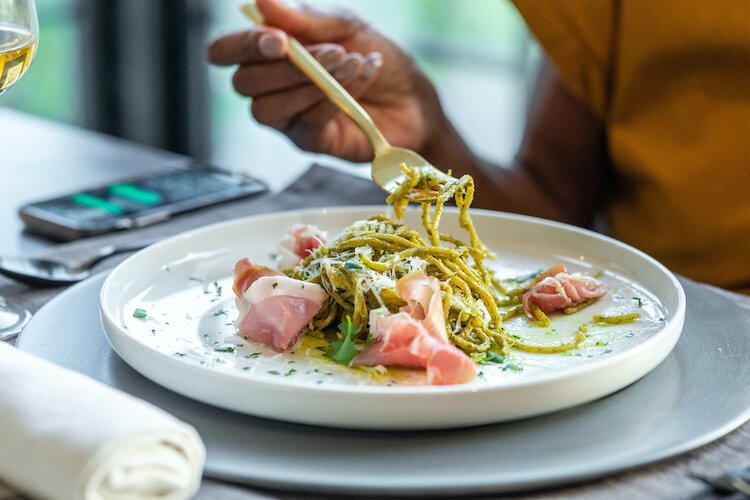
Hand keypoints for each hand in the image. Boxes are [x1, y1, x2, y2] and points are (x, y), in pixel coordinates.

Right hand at [207, 0, 441, 161]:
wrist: (413, 96)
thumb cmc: (374, 57)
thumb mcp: (344, 27)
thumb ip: (303, 19)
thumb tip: (260, 1)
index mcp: (268, 53)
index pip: (225, 51)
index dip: (240, 46)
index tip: (276, 39)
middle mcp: (268, 88)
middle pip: (244, 82)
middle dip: (287, 66)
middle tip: (332, 50)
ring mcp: (287, 118)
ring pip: (269, 108)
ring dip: (310, 83)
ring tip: (351, 61)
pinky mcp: (309, 141)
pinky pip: (304, 122)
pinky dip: (331, 99)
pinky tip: (359, 79)